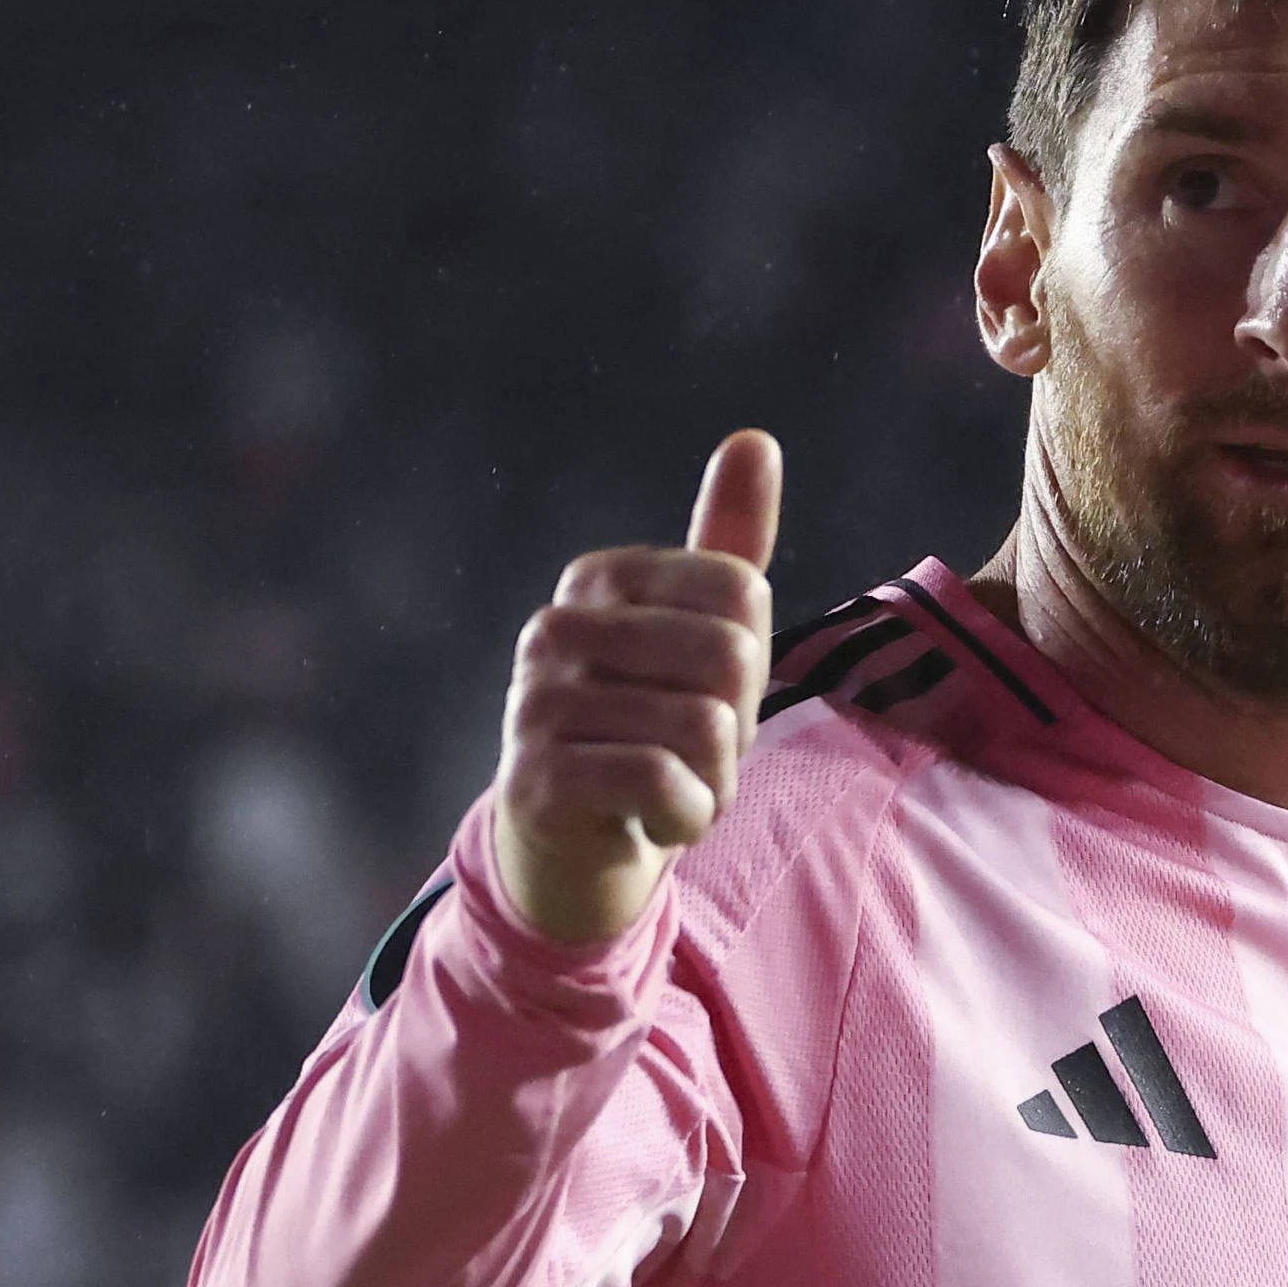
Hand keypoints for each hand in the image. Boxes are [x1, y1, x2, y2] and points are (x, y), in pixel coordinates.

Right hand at [490, 430, 781, 945]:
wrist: (573, 848)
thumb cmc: (645, 729)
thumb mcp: (698, 638)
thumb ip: (726, 547)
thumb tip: (754, 438)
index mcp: (599, 578)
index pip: (743, 592)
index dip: (752, 662)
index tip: (708, 695)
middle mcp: (554, 628)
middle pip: (731, 658)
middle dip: (737, 727)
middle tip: (693, 753)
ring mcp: (533, 703)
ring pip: (703, 729)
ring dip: (714, 783)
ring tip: (671, 790)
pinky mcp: (534, 779)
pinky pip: (661, 783)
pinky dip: (685, 816)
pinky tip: (654, 822)